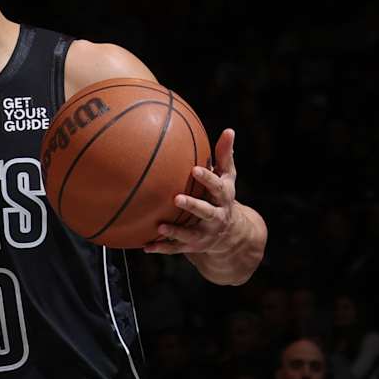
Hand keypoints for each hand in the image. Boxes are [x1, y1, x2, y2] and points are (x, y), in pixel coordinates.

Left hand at [144, 128, 240, 255]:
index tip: (195, 169)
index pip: (216, 187)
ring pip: (190, 234)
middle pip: (206, 212)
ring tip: (160, 227)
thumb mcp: (228, 178)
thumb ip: (225, 156)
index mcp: (223, 198)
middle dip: (192, 206)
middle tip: (176, 199)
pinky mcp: (194, 246)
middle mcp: (216, 217)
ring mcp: (205, 233)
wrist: (232, 234)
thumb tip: (229, 129)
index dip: (207, 179)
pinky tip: (146, 246)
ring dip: (175, 231)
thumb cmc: (223, 196)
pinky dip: (162, 248)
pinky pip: (176, 248)